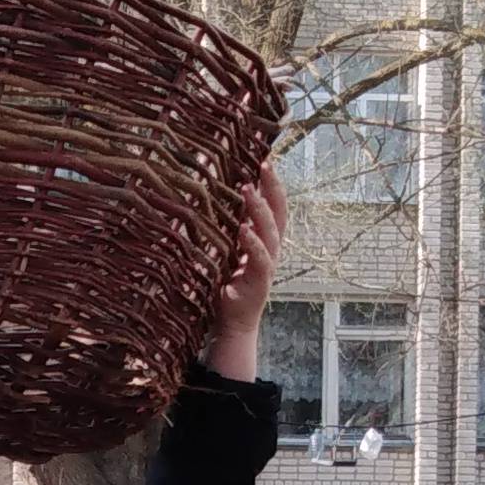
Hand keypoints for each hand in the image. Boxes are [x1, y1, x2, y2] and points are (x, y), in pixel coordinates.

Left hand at [203, 161, 287, 381]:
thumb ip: (224, 228)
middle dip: (273, 188)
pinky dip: (253, 243)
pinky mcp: (260, 283)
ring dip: (259, 210)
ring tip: (248, 190)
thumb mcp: (224, 251)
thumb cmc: (226, 285)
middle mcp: (271, 250)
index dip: (273, 184)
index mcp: (264, 240)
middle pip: (278, 213)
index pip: (274, 206)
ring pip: (271, 232)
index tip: (266, 159)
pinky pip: (260, 260)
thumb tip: (206, 198)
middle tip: (263, 165)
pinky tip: (243, 230)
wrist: (231, 324)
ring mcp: (268, 266)